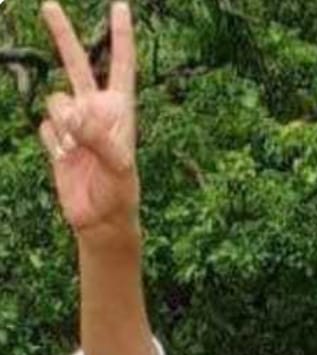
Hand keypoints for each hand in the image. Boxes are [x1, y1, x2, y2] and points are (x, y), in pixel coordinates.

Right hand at [39, 1, 139, 242]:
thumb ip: (96, 135)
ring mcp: (74, 125)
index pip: (121, 66)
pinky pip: (44, 127)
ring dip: (62, 122)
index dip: (121, 36)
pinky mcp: (55, 141)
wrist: (99, 220)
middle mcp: (96, 112)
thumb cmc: (119, 193)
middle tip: (48, 5)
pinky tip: (64, 159)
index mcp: (119, 111)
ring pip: (54, 101)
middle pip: (76, 64)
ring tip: (77, 149)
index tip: (121, 6)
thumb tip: (67, 112)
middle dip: (62, 35)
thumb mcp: (118, 165)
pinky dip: (51, 141)